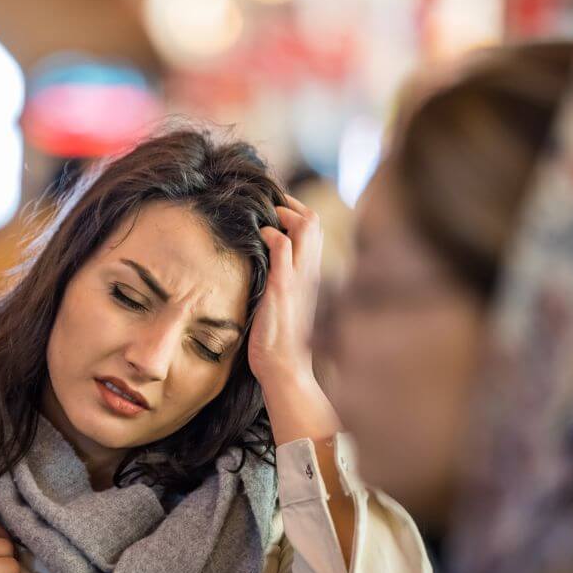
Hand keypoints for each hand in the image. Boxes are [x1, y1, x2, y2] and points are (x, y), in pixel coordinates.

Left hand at [249, 194, 322, 389]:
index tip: (274, 209)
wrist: (286, 369)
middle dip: (289, 204)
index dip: (296, 210)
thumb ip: (282, 282)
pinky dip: (271, 233)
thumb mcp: (285, 304)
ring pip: (305, 225)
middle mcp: (310, 271)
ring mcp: (299, 277)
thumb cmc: (281, 340)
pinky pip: (283, 247)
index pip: (314, 227)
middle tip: (266, 207)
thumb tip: (266, 268)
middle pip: (313, 219)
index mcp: (311, 274)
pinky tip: (259, 237)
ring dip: (282, 213)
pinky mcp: (283, 287)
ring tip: (263, 218)